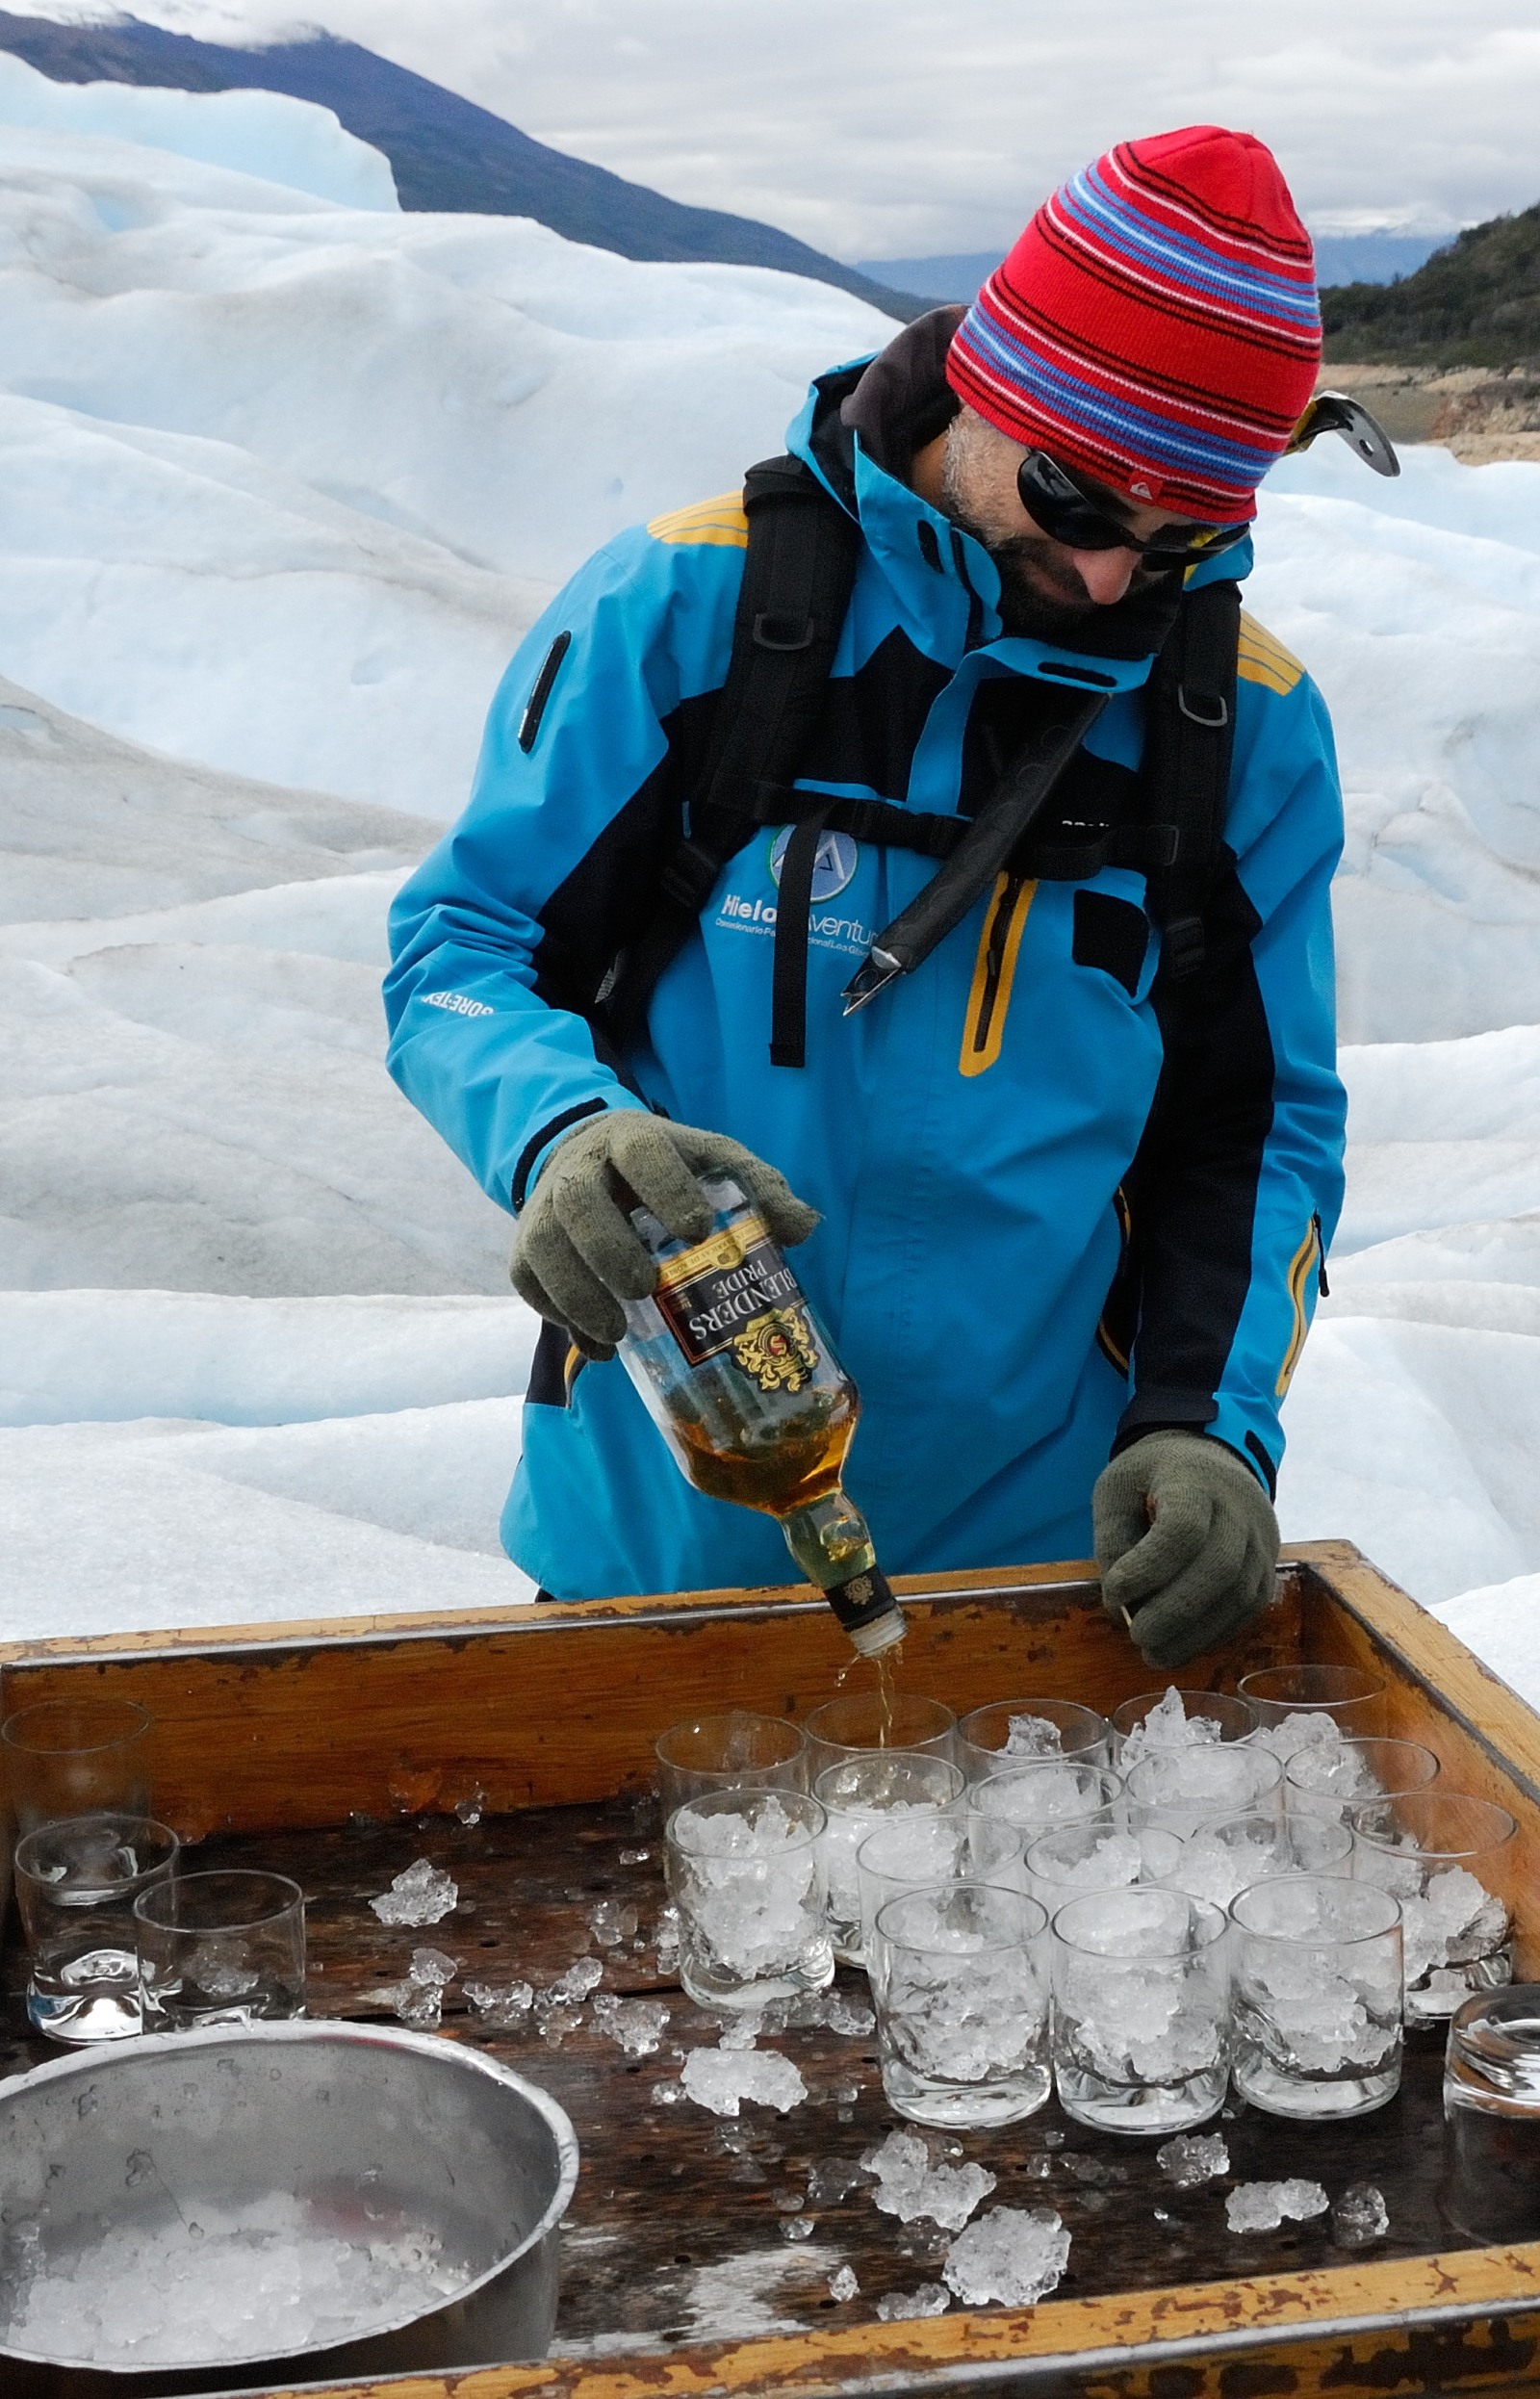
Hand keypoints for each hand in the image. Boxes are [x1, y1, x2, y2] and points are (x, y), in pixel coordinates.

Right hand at [510, 1111, 818, 1356]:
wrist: (588, 1158)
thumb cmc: (667, 1170)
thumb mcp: (711, 1163)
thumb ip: (757, 1189)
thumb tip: (804, 1228)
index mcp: (632, 1139)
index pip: (642, 1154)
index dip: (665, 1188)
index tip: (697, 1230)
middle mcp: (579, 1169)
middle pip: (579, 1203)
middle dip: (610, 1249)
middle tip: (646, 1287)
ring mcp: (545, 1209)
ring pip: (544, 1246)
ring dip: (577, 1293)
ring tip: (618, 1331)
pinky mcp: (526, 1247)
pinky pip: (529, 1282)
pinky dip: (561, 1317)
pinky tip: (599, 1346)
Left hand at [1092, 1432, 1278, 1667]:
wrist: (1211, 1460)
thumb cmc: (1154, 1476)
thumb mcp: (1117, 1488)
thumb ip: (1112, 1538)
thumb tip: (1120, 1601)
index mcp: (1194, 1481)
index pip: (1183, 1529)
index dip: (1148, 1568)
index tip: (1113, 1592)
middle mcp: (1238, 1511)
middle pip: (1219, 1568)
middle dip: (1175, 1612)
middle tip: (1138, 1637)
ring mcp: (1260, 1541)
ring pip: (1239, 1596)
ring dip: (1195, 1634)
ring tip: (1154, 1654)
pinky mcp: (1268, 1569)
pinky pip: (1248, 1609)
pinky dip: (1214, 1634)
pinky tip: (1182, 1646)